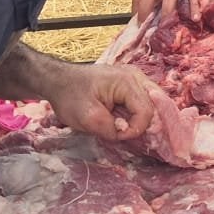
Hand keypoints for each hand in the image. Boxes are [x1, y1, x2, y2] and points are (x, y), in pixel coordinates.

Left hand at [42, 62, 158, 143]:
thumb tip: (124, 134)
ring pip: (153, 102)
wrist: (57, 81)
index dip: (135, 129)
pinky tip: (127, 121)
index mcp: (127, 82)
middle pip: (156, 105)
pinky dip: (139, 113)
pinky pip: (144, 100)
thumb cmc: (70, 96)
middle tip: (127, 134)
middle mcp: (136, 76)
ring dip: (143, 118)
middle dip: (145, 123)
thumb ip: (110, 129)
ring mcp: (134, 78)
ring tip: (128, 128)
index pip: (146, 112)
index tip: (117, 136)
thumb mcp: (87, 118)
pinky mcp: (130, 83)